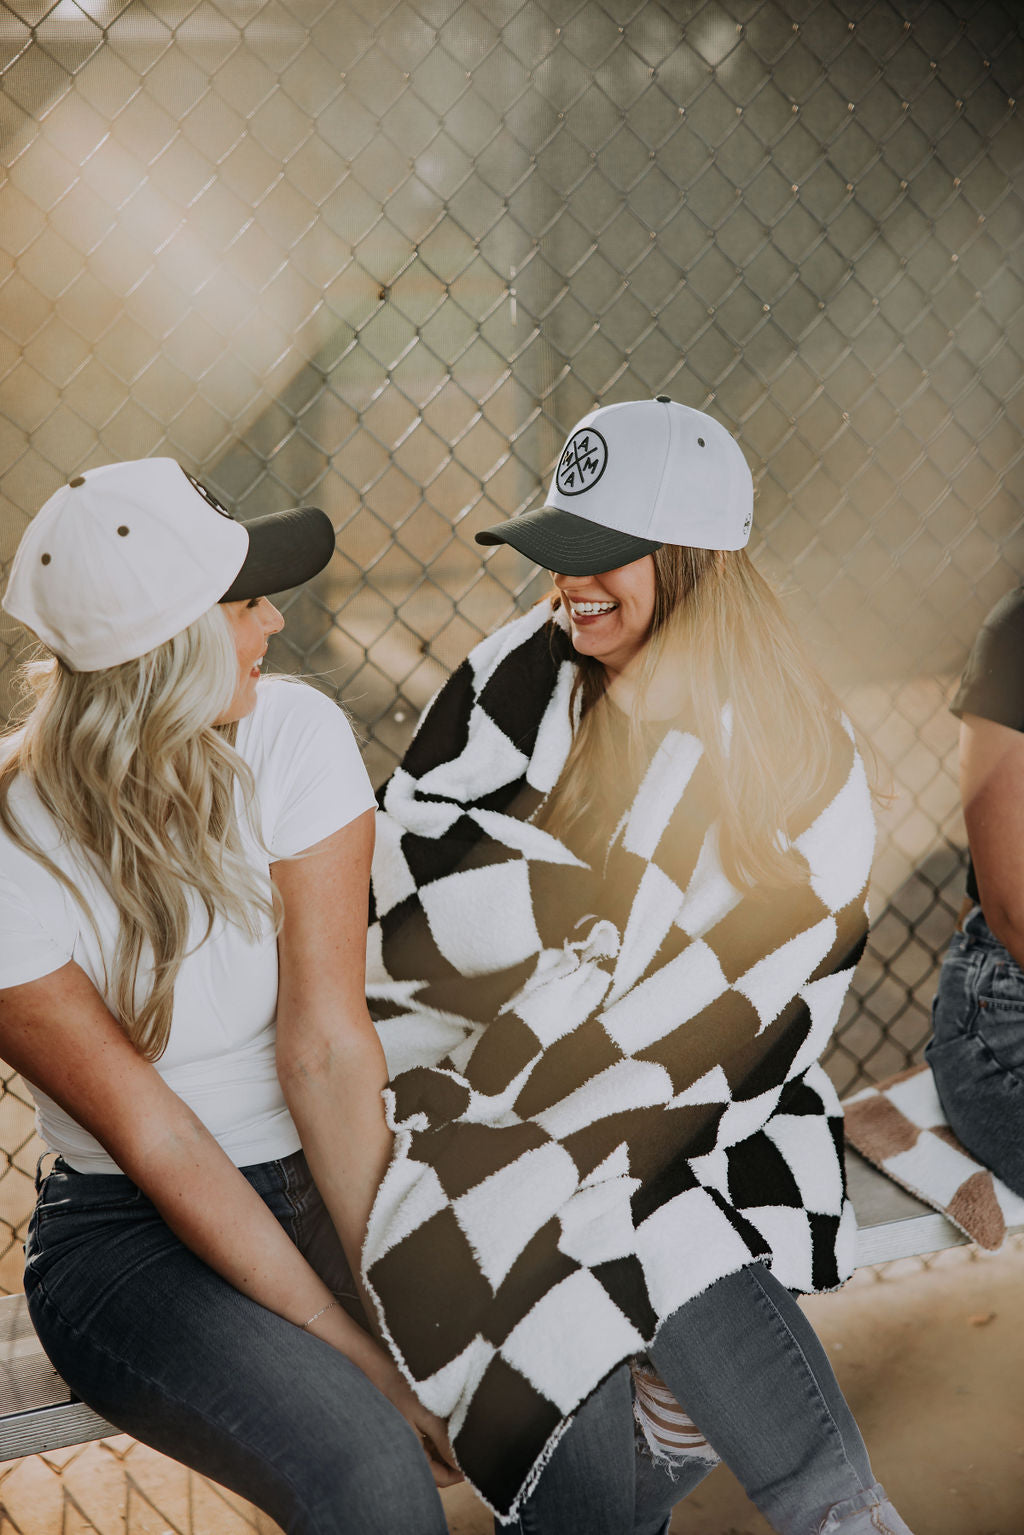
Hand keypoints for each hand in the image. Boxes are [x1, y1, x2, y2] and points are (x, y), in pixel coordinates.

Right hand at [379, 1364, 462, 1487]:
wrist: (381, 1373)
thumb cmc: (403, 1392)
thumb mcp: (427, 1416)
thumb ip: (444, 1442)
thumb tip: (462, 1464)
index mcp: (410, 1456)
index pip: (440, 1478)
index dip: (458, 1474)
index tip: (474, 1465)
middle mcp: (406, 1455)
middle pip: (436, 1471)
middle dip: (453, 1464)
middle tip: (469, 1452)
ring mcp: (407, 1446)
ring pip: (432, 1460)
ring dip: (445, 1453)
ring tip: (460, 1440)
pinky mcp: (407, 1436)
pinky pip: (425, 1448)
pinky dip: (436, 1444)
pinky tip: (445, 1431)